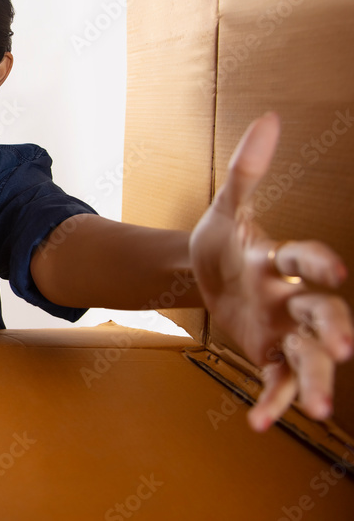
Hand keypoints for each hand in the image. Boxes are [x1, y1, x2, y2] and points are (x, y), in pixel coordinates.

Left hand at [189, 112, 352, 431]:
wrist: (201, 273)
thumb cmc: (223, 241)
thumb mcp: (227, 209)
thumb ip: (248, 170)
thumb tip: (270, 119)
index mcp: (280, 260)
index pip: (307, 260)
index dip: (318, 263)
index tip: (329, 268)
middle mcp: (291, 298)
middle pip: (322, 315)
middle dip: (333, 329)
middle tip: (342, 348)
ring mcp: (282, 330)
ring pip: (309, 357)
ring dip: (318, 380)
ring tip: (323, 408)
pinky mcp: (267, 355)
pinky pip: (276, 382)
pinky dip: (272, 401)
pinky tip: (259, 422)